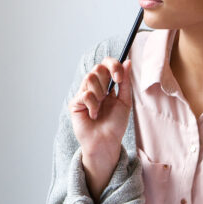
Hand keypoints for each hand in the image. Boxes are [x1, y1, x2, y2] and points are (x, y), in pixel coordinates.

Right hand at [68, 57, 132, 200]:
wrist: (107, 142)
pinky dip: (93, 105)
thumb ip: (125, 82)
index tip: (120, 77)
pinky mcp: (75, 103)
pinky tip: (94, 115)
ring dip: (100, 92)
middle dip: (107, 77)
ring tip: (101, 107)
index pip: (106, 64)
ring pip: (89, 77)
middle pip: (97, 67)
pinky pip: (85, 94)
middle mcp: (94, 87)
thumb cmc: (115, 124)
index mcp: (107, 85)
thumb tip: (128, 61)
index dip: (113, 65)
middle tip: (111, 92)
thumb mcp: (125, 101)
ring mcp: (83, 94)